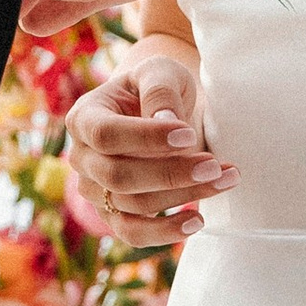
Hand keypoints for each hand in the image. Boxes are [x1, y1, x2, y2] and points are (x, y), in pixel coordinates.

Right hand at [68, 37, 229, 242]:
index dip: (146, 138)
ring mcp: (95, 190)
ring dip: (183, 196)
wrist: (163, 111)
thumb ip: (160, 90)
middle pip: (118, 176)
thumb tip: (166, 122)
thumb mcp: (161, 72)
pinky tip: (198, 219)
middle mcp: (81, 157)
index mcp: (84, 117)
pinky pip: (133, 234)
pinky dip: (166, 232)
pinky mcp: (113, 215)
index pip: (105, 134)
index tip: (189, 134)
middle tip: (214, 165)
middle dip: (170, 173)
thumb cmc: (158, 87)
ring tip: (224, 179)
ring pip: (133, 205)